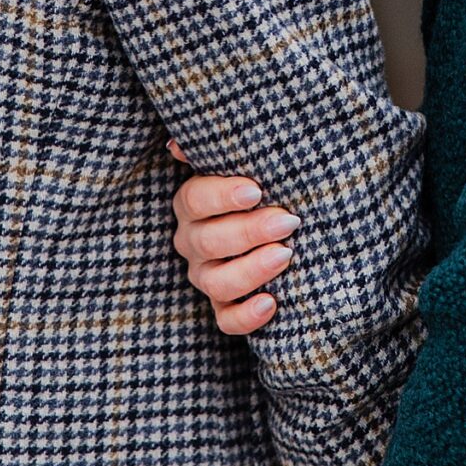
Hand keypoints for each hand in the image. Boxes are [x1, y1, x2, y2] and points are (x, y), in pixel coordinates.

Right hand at [167, 140, 294, 335]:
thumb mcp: (242, 165)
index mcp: (192, 204)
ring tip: (285, 254)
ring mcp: (206, 276)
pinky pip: (227, 321)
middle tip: (287, 221)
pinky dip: (247, 316)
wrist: (281, 225)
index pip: (195, 200)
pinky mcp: (224, 307)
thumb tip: (178, 144)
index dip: (223, 196)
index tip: (256, 191)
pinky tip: (271, 302)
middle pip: (209, 242)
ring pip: (217, 283)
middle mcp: (192, 242)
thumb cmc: (262, 189)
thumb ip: (217, 152)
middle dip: (250, 231)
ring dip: (251, 270)